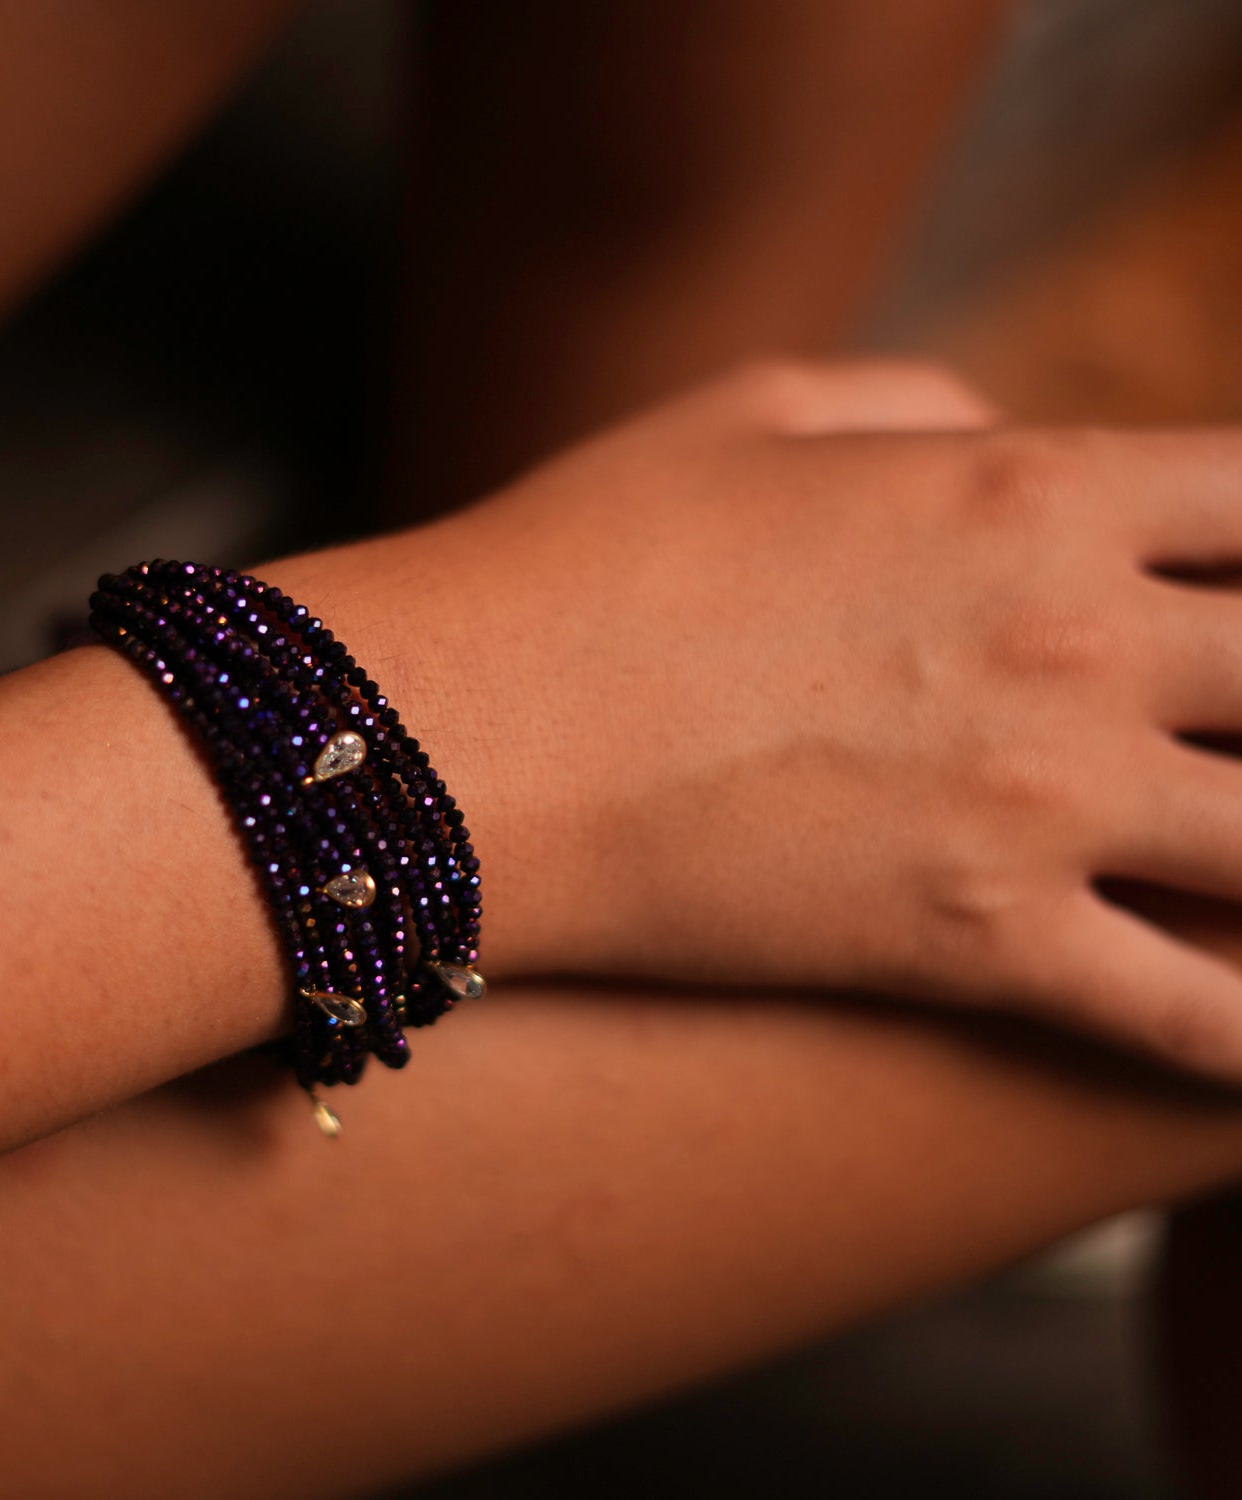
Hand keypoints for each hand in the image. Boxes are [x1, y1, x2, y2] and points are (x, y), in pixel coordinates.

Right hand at [269, 360, 1241, 1078]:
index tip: (1235, 593)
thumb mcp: (751, 416)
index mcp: (1031, 490)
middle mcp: (1077, 642)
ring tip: (1238, 864)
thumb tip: (1001, 431)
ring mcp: (1042, 803)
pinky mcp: (979, 947)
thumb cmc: (588, 556)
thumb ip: (916, 402)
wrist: (474, 732)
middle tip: (1225, 733)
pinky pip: (1195, 1017)